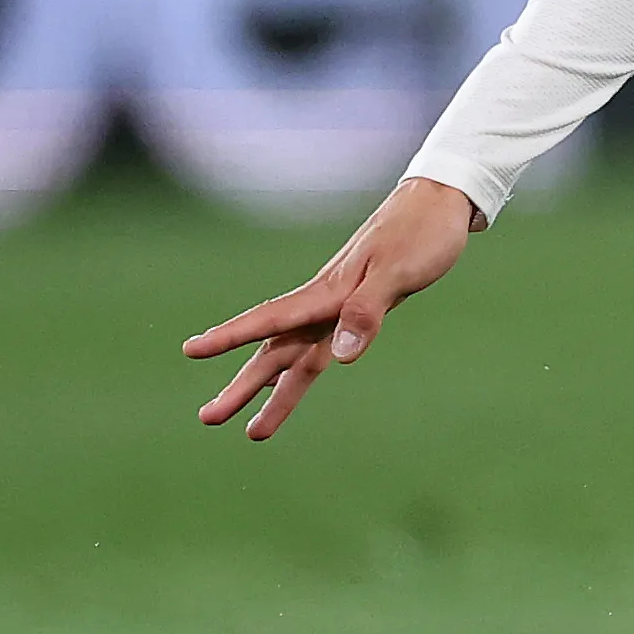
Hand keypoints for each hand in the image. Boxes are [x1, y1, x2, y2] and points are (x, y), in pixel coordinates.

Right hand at [182, 177, 477, 441]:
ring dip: (271, 391)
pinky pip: (319, 348)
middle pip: (276, 351)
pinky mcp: (359, 309)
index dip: (231, 336)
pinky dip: (298, 370)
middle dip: (241, 386)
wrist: (442, 202)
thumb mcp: (399, 271)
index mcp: (328, 291)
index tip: (190, 349)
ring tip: (248, 431)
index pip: (271, 319)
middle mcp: (325, 303)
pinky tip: (284, 385)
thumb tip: (340, 357)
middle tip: (207, 418)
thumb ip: (367, 311)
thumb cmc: (422, 233)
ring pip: (295, 356)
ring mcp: (339, 307)